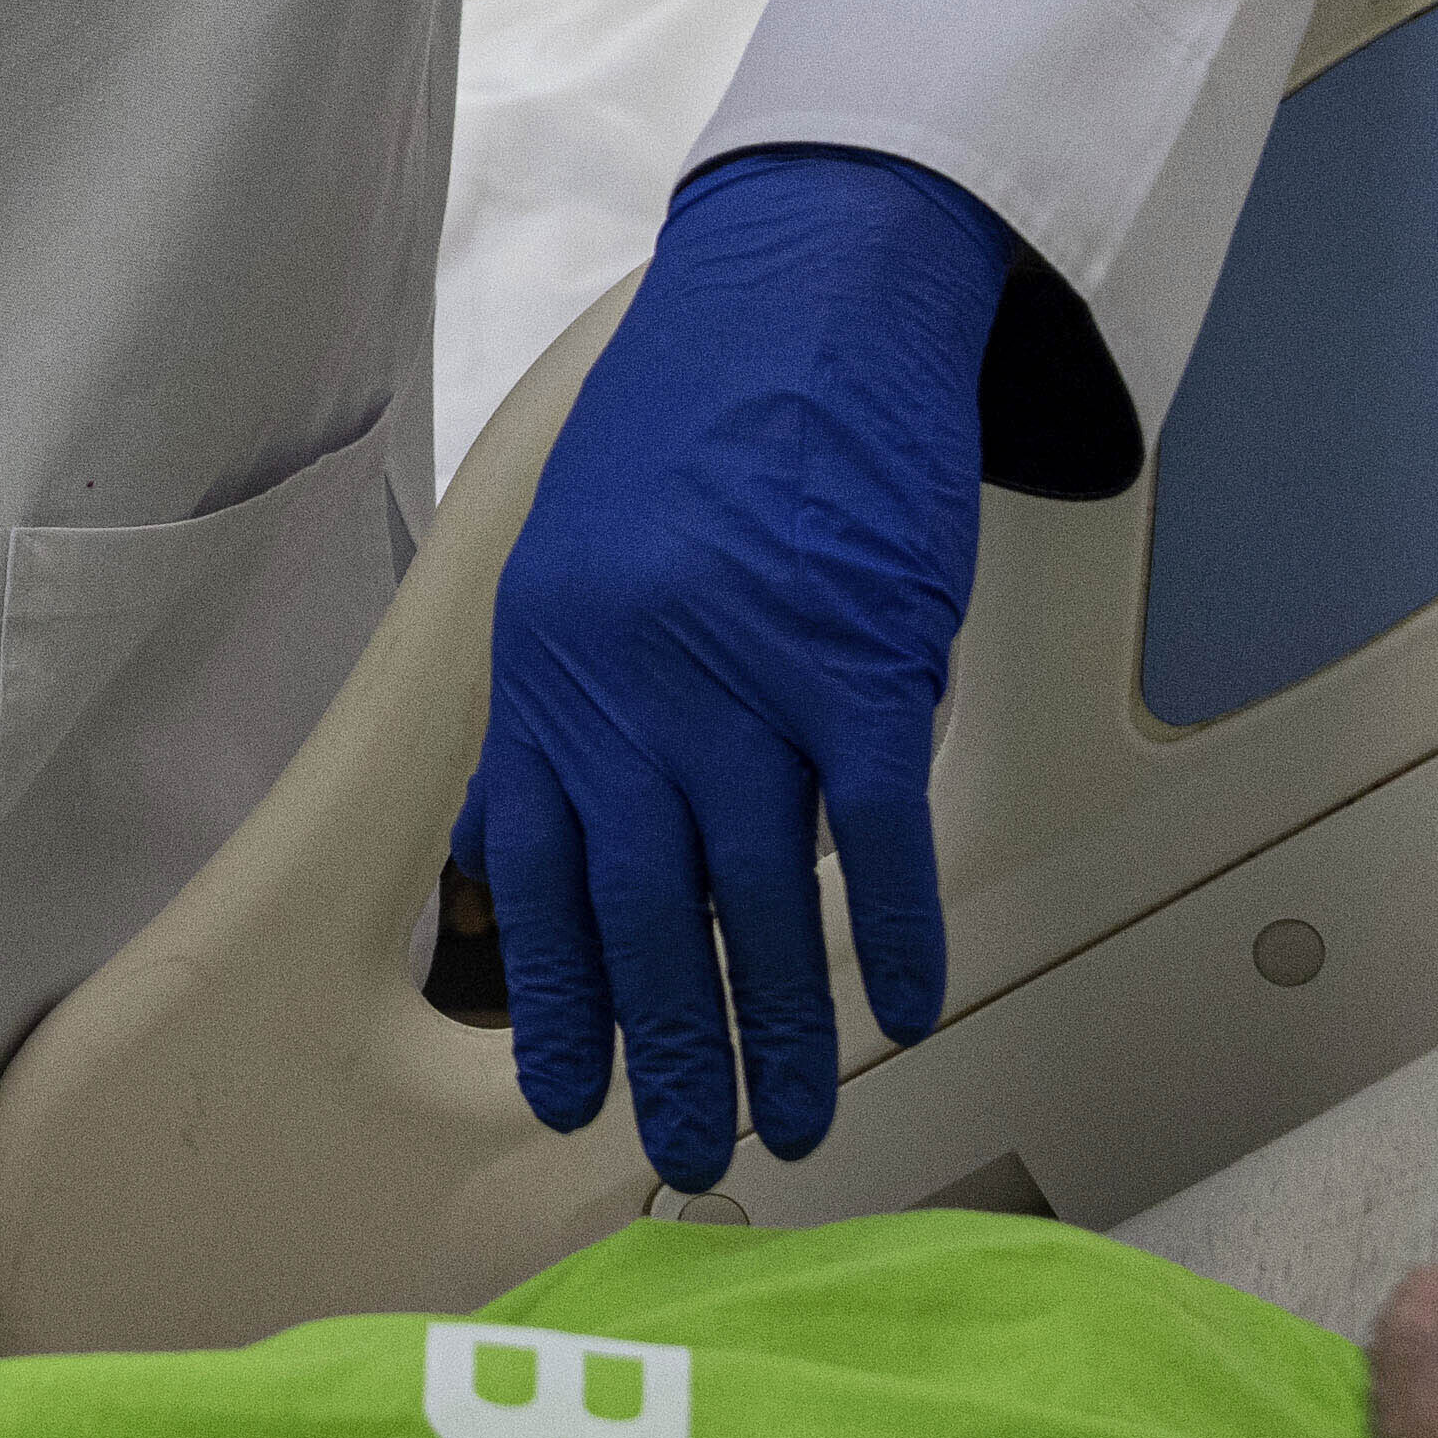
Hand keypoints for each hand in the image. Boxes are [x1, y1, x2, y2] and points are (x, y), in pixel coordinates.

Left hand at [470, 146, 1008, 1185]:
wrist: (801, 291)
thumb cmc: (695, 415)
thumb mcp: (570, 556)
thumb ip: (561, 710)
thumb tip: (531, 856)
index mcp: (552, 669)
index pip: (538, 877)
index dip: (554, 997)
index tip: (565, 1088)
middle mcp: (632, 689)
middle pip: (644, 915)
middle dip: (665, 1050)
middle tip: (686, 1146)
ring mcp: (745, 680)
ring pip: (755, 902)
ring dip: (777, 1029)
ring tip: (796, 1118)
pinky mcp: (857, 661)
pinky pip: (876, 835)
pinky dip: (893, 931)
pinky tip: (905, 1008)